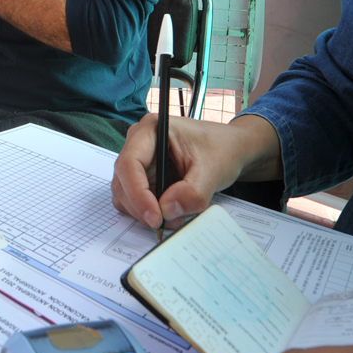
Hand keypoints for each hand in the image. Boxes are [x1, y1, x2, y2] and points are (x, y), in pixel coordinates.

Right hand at [111, 113, 281, 229]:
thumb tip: (166, 210)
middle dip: (142, 207)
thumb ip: (192, 192)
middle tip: (168, 222)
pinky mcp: (143, 176)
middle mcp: (138, 143)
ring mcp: (139, 160)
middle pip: (123, 181)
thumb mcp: (212, 170)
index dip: (137, 194)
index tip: (155, 217)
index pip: (129, 163)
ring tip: (175, 216)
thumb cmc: (221, 149)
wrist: (230, 150)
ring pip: (125, 194)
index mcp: (152, 129)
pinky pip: (135, 200)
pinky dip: (149, 211)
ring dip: (145, 212)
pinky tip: (171, 212)